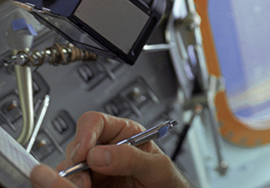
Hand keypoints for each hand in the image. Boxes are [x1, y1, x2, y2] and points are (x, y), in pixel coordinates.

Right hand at [30, 111, 190, 187]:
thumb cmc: (168, 181)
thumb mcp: (158, 167)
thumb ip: (133, 158)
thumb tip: (99, 154)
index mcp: (124, 135)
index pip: (95, 122)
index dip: (85, 134)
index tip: (84, 153)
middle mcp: (105, 150)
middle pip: (76, 146)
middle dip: (75, 162)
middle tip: (84, 180)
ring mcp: (95, 170)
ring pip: (68, 168)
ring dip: (71, 178)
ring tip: (84, 187)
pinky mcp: (90, 185)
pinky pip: (70, 184)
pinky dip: (70, 186)